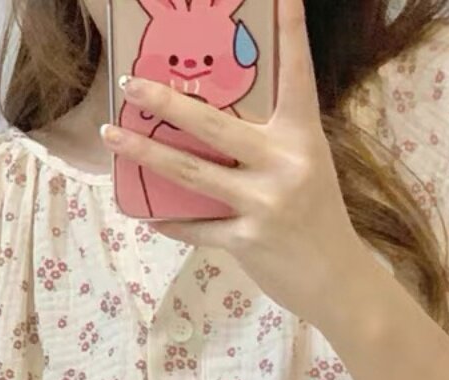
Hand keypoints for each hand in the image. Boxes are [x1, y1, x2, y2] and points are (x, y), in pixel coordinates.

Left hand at [100, 0, 365, 330]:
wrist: (336, 280)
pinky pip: (197, 227)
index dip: (289, 30)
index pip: (296, 73)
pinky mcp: (248, 242)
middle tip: (129, 83)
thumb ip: (268, 142)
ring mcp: (265, 204)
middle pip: (214, 125)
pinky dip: (171, 221)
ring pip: (192, 173)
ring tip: (111, 135)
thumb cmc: (317, 217)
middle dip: (165, 102)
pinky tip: (148, 214)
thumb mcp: (304, 166)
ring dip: (146, 154)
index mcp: (303, 135)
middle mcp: (285, 163)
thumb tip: (210, 122)